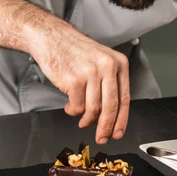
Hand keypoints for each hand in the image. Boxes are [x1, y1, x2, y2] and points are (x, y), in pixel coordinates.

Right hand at [27, 18, 129, 144]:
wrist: (52, 37)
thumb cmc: (74, 51)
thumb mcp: (100, 60)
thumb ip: (108, 84)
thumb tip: (110, 116)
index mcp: (118, 62)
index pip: (124, 98)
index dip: (121, 120)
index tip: (118, 133)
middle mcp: (108, 66)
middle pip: (110, 107)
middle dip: (106, 128)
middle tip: (102, 138)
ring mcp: (91, 73)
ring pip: (93, 110)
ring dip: (86, 120)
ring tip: (81, 118)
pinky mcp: (74, 80)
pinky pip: (77, 107)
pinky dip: (73, 111)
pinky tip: (69, 106)